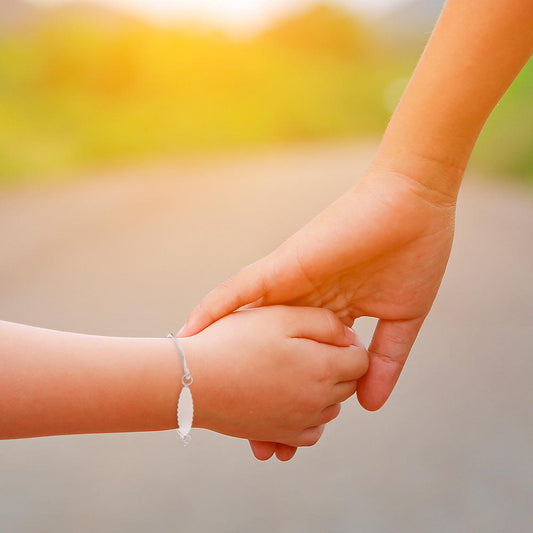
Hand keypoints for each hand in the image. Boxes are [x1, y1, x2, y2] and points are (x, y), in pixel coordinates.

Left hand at [180, 169, 455, 457]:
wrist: (415, 206)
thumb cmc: (415, 257)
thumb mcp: (400, 320)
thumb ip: (383, 360)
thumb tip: (369, 405)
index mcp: (332, 314)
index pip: (306, 365)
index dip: (299, 402)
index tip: (291, 442)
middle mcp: (304, 303)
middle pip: (275, 356)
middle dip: (266, 400)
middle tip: (258, 447)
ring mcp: (291, 285)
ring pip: (251, 329)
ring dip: (231, 363)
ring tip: (207, 400)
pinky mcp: (283, 266)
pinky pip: (239, 290)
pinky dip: (213, 311)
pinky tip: (189, 335)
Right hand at [181, 305, 367, 447]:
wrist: (192, 381)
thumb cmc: (234, 341)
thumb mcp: (282, 316)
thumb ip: (325, 323)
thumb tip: (350, 337)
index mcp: (324, 368)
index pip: (361, 360)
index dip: (348, 344)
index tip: (329, 335)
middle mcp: (318, 401)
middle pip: (349, 385)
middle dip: (338, 366)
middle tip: (308, 349)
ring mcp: (300, 423)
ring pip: (331, 407)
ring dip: (323, 390)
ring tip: (295, 371)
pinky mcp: (280, 435)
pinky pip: (311, 432)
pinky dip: (308, 417)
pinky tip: (288, 398)